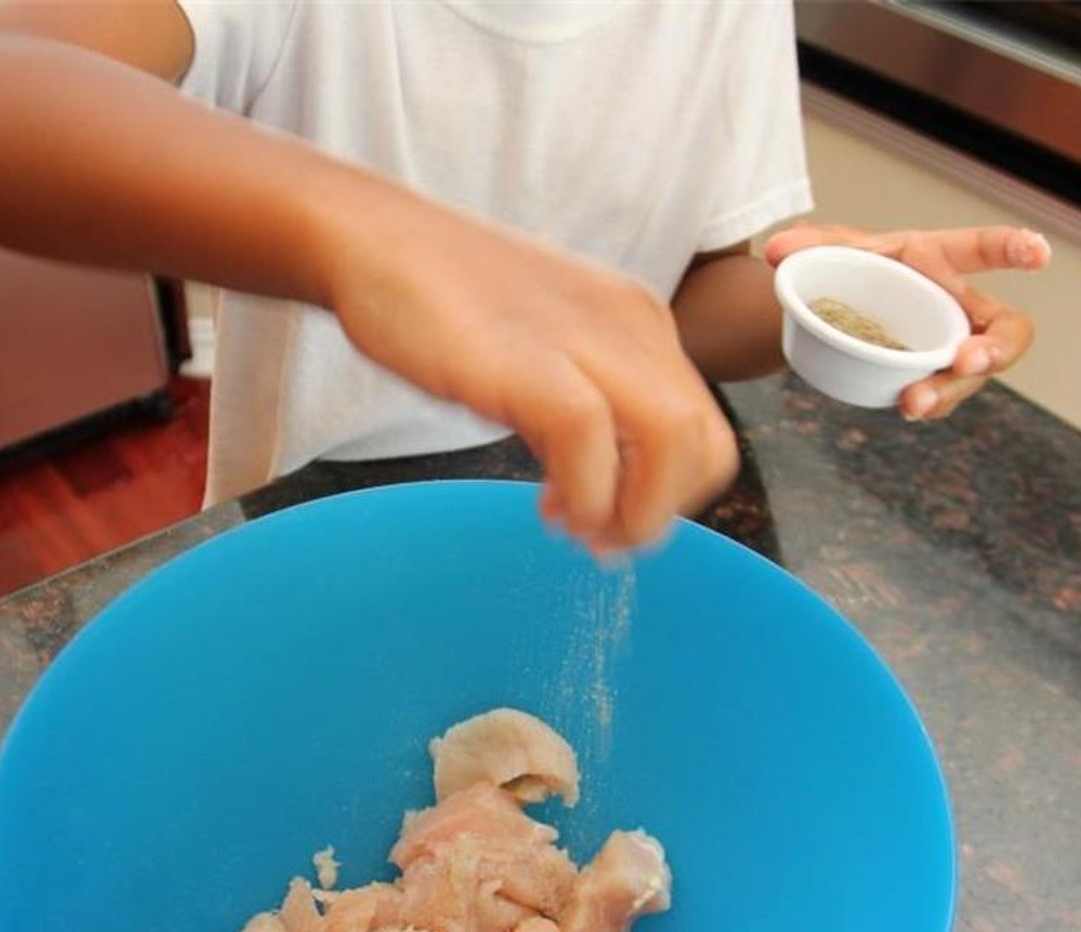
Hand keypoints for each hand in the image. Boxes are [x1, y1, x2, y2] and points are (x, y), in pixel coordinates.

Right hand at [326, 192, 738, 553]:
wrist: (375, 241)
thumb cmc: (445, 300)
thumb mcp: (542, 349)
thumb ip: (579, 406)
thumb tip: (594, 487)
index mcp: (637, 323)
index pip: (703, 427)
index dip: (672, 493)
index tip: (615, 517)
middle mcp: (629, 326)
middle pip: (704, 443)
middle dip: (663, 513)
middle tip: (603, 540)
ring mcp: (585, 339)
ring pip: (673, 441)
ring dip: (635, 514)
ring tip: (580, 530)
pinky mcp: (532, 360)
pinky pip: (592, 442)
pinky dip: (585, 498)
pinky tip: (550, 509)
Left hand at [764, 225, 1050, 419]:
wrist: (833, 306)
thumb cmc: (849, 266)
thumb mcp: (830, 249)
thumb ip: (809, 243)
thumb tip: (776, 252)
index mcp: (940, 260)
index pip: (984, 249)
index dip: (1014, 248)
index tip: (1038, 254)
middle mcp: (958, 305)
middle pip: (1005, 330)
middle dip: (996, 349)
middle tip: (967, 362)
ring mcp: (950, 345)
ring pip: (972, 374)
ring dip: (949, 390)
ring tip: (913, 403)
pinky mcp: (933, 377)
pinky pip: (944, 394)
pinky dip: (929, 402)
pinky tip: (908, 407)